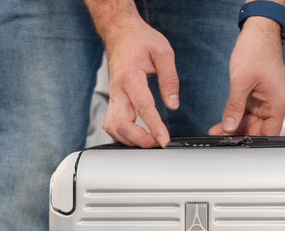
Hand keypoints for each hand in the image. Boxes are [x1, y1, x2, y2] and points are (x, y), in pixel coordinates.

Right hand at [87, 1, 178, 147]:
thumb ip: (169, 79)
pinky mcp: (112, 100)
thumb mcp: (163, 52)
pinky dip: (122, 135)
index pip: (143, 108)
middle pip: (121, 124)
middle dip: (139, 139)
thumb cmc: (140, 40)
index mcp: (130, 77)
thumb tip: (173, 104)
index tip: (163, 140)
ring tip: (149, 140)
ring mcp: (112, 96)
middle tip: (158, 142)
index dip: (154, 127)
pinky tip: (135, 135)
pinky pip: (111, 124)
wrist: (120, 33)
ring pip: (113, 128)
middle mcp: (117, 90)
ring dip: (129, 139)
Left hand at [212, 17, 284, 136]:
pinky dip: (234, 118)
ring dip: (234, 128)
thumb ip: (234, 107)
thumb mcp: (241, 81)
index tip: (237, 148)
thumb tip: (229, 126)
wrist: (258, 32)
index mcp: (278, 103)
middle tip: (219, 140)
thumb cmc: (257, 50)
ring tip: (216, 133)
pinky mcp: (256, 97)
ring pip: (250, 123)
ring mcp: (265, 101)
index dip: (254, 143)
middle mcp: (274, 104)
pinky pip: (246, 113)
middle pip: (258, 131)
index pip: (269, 134)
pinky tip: (222, 124)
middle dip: (239, 136)